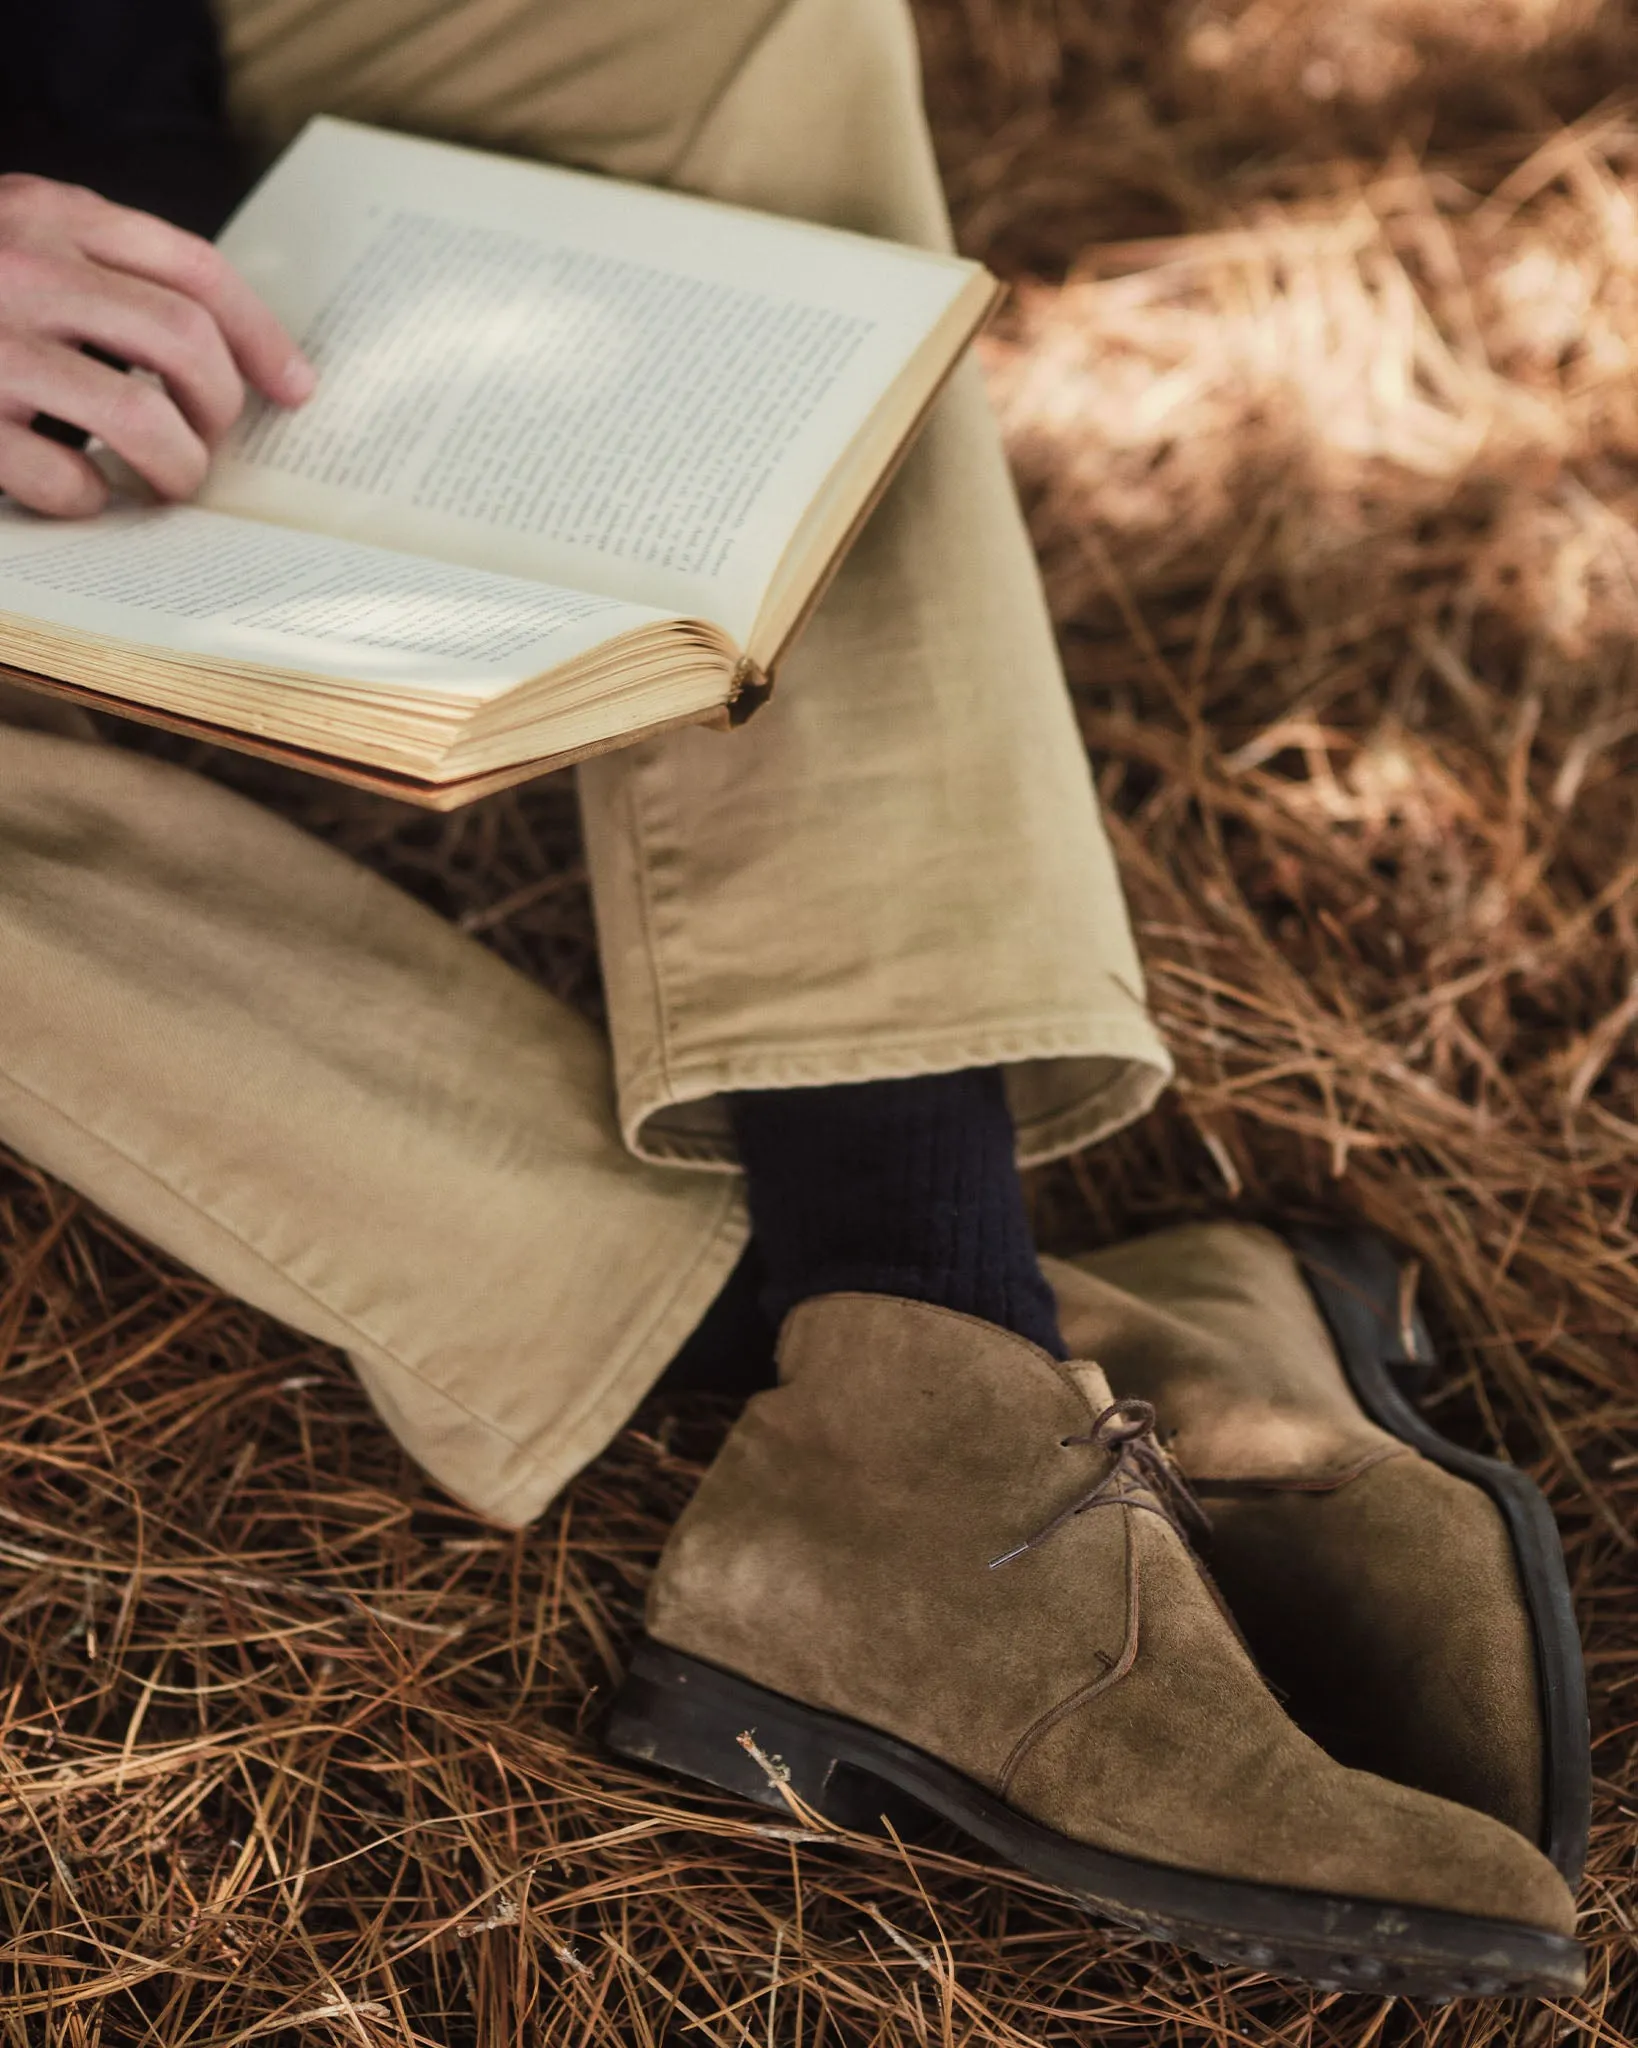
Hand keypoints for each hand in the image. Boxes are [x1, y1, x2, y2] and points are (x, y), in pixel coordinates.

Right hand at [0, 174, 315, 516]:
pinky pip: (62, 475)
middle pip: (183, 341)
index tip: (295, 390)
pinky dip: (90, 500)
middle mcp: (23, 267)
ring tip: (169, 484)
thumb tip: (225, 361)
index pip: (193, 270)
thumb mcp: (20, 245)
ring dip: (176, 467)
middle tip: (216, 446)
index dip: (261, 337)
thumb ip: (99, 275)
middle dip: (221, 408)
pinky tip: (84, 497)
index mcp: (51, 216)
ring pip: (139, 417)